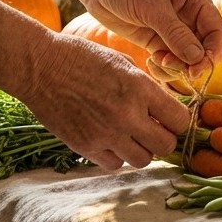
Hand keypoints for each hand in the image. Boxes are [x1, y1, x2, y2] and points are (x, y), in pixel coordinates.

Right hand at [19, 33, 192, 168]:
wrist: (41, 66)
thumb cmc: (83, 57)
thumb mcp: (124, 63)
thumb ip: (147, 88)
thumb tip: (167, 107)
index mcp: (140, 88)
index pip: (180, 120)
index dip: (178, 120)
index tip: (171, 118)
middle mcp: (127, 114)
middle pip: (165, 146)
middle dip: (164, 138)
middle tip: (154, 129)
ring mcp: (105, 134)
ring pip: (142, 160)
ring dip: (142, 150)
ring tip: (132, 136)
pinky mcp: (84, 147)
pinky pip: (114, 164)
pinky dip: (116, 155)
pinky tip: (110, 140)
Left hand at [77, 0, 221, 79]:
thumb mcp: (152, 8)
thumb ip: (176, 34)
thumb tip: (199, 59)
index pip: (217, 31)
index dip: (213, 51)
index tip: (198, 68)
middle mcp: (190, 15)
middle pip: (207, 48)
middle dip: (196, 63)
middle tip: (181, 70)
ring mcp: (174, 30)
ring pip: (189, 59)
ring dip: (178, 67)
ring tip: (159, 61)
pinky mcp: (157, 41)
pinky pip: (171, 62)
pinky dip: (166, 68)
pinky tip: (152, 62)